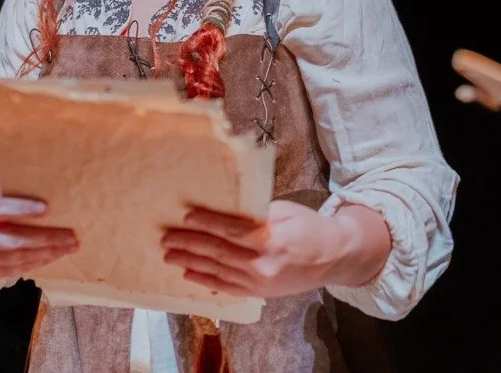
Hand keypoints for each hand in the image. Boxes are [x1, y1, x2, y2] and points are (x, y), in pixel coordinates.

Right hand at [0, 188, 77, 278]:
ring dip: (46, 253)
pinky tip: (54, 256)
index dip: (22, 209)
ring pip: (15, 258)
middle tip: (71, 236)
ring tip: (68, 247)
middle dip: (45, 239)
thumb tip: (51, 189)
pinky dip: (36, 263)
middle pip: (11, 240)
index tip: (47, 209)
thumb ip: (12, 193)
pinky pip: (14, 270)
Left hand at [161, 200, 390, 297]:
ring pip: (219, 271)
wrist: (334, 257)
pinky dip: (206, 281)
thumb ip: (257, 212)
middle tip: (167, 238)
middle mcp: (265, 263)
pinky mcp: (260, 292)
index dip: (207, 223)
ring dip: (191, 262)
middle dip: (190, 244)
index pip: (232, 230)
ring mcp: (261, 281)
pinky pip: (228, 287)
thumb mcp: (287, 210)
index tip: (186, 216)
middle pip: (220, 252)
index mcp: (273, 238)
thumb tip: (225, 207)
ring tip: (170, 255)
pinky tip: (189, 274)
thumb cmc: (310, 227)